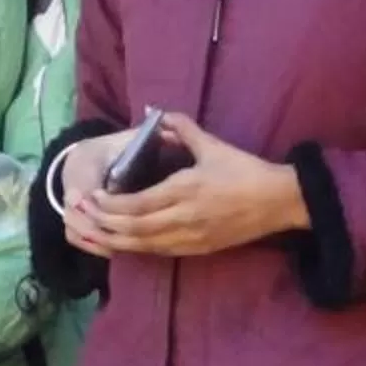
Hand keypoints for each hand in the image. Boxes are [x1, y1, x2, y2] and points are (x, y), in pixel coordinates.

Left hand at [70, 111, 306, 259]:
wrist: (280, 201)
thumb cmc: (246, 171)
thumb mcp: (213, 145)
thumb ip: (182, 128)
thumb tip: (158, 113)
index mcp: (185, 190)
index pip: (136, 204)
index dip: (109, 204)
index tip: (92, 196)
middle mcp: (184, 217)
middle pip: (133, 228)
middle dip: (104, 223)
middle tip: (84, 214)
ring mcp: (192, 237)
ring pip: (144, 245)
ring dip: (115, 240)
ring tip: (94, 230)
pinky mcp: (199, 249)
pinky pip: (160, 252)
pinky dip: (137, 247)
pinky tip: (123, 241)